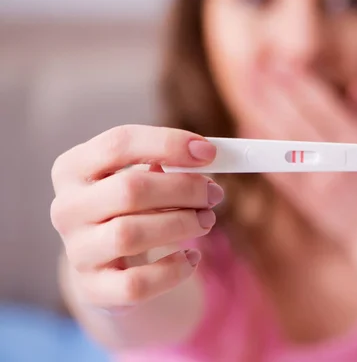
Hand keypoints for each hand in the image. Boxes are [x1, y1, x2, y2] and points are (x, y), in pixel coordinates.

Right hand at [50, 125, 223, 310]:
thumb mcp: (141, 178)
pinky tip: (192, 257)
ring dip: (182, 224)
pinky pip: (137, 283)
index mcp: (74, 168)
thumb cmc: (132, 209)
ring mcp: (77, 251)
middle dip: (184, 189)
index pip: (118, 143)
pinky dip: (174, 269)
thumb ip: (167, 164)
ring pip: (130, 234)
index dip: (168, 144)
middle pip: (129, 190)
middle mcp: (66, 208)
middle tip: (214, 194)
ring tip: (206, 220)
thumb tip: (204, 157)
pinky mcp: (94, 289)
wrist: (108, 264)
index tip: (209, 153)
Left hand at [243, 68, 356, 246]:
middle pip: (298, 119)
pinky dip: (263, 151)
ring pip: (284, 142)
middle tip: (251, 68)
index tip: (279, 64)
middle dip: (273, 92)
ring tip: (245, 91)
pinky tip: (247, 131)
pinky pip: (280, 172)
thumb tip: (355, 87)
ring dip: (262, 115)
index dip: (299, 83)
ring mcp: (320, 181)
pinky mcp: (307, 201)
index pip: (323, 104)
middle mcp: (338, 159)